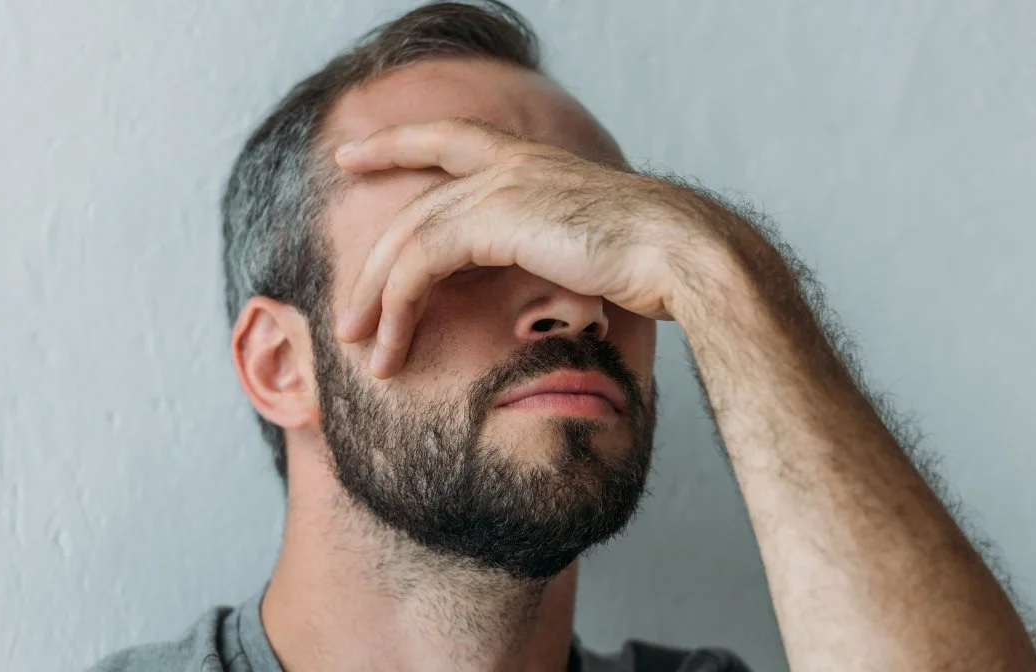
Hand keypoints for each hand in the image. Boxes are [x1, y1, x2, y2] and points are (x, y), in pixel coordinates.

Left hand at [332, 118, 729, 377]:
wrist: (684, 251)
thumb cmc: (658, 262)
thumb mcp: (595, 246)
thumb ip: (559, 249)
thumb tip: (554, 285)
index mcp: (535, 162)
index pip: (449, 140)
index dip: (397, 143)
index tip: (354, 155)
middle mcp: (511, 164)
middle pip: (415, 205)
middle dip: (374, 262)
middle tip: (350, 312)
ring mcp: (501, 185)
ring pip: (408, 237)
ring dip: (378, 296)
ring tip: (361, 344)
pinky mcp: (495, 217)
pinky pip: (422, 261)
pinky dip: (398, 305)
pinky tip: (390, 341)